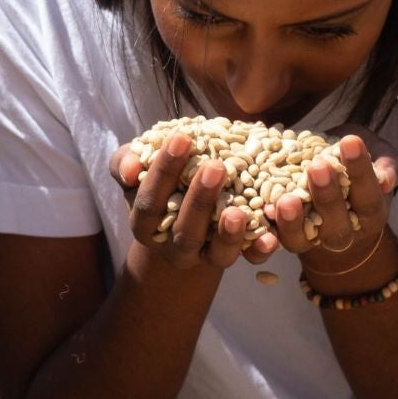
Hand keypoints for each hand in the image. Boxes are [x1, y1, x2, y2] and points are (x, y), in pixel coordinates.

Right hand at [111, 134, 279, 272]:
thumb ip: (126, 163)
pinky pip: (250, 259)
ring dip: (228, 234)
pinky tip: (272, 237)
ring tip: (238, 210)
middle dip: (199, 201)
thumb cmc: (162, 181)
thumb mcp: (138, 168)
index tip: (181, 139)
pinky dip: (260, 250)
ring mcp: (206, 256)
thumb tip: (130, 167)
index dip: (163, 173)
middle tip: (216, 166)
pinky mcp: (237, 257)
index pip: (150, 202)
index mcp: (146, 225)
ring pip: (217, 254)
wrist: (185, 211)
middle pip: (184, 231)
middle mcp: (175, 246)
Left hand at [268, 128, 397, 283]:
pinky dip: (265, 235)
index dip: (360, 171)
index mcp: (370, 214)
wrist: (326, 193)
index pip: (368, 195)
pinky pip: (273, 243)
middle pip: (336, 223)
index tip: (350, 141)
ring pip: (301, 239)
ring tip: (287, 199)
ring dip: (293, 222)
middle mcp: (343, 234)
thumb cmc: (353, 169)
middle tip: (318, 166)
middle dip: (327, 195)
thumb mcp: (377, 158)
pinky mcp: (283, 242)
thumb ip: (388, 164)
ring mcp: (311, 241)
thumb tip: (386, 179)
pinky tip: (260, 213)